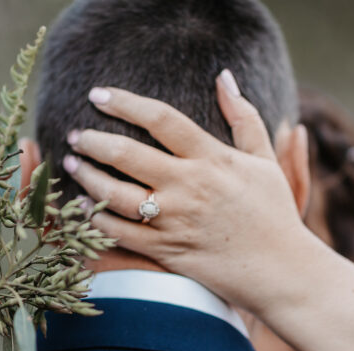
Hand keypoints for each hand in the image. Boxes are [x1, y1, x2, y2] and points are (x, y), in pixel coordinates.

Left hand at [63, 70, 312, 313]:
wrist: (281, 271)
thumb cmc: (274, 213)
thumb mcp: (264, 160)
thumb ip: (243, 117)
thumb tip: (224, 76)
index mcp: (212, 159)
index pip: (161, 119)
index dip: (125, 102)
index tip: (98, 94)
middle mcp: (189, 187)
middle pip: (127, 154)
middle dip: (93, 140)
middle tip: (76, 134)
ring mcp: (175, 221)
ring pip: (116, 195)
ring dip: (87, 177)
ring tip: (73, 164)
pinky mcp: (166, 251)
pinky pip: (120, 234)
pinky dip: (97, 219)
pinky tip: (85, 206)